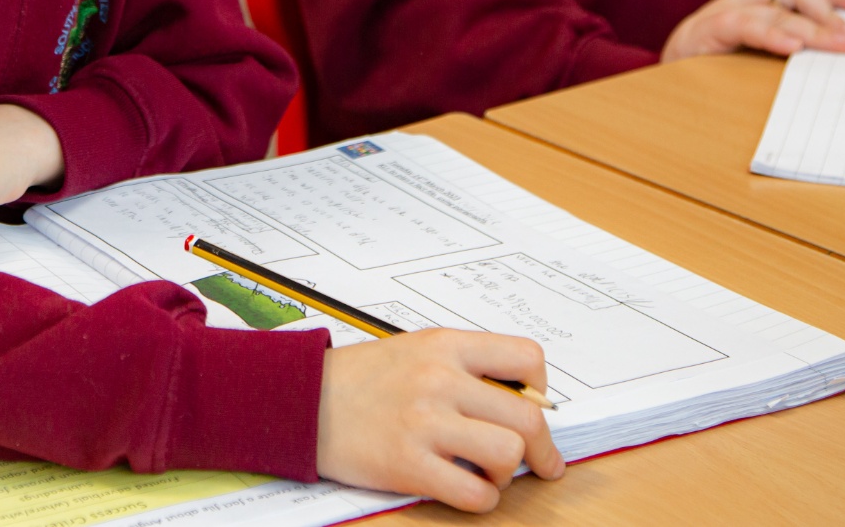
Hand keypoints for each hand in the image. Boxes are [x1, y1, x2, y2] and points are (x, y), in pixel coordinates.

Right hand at [317, 330, 562, 512]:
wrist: (303, 399)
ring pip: (507, 454)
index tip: (536, 408)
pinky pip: (474, 493)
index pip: (526, 358)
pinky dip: (481, 498)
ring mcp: (424, 423)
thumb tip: (524, 402)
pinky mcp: (408, 465)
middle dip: (540, 448)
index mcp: (445, 345)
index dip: (541, 389)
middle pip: (527, 417)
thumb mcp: (417, 351)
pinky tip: (466, 488)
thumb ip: (466, 367)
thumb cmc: (363, 379)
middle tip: (539, 462)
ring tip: (486, 471)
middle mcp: (440, 380)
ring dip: (506, 472)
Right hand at [661, 0, 844, 61]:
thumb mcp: (756, 62)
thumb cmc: (711, 73)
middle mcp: (740, 2)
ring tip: (836, 41)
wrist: (656, 83)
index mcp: (756, 5)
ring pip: (771, 7)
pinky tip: (792, 47)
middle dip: (827, 7)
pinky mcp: (703, 33)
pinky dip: (769, 34)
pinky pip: (741, 26)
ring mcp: (720, 14)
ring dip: (808, 23)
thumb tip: (840, 57)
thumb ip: (787, 53)